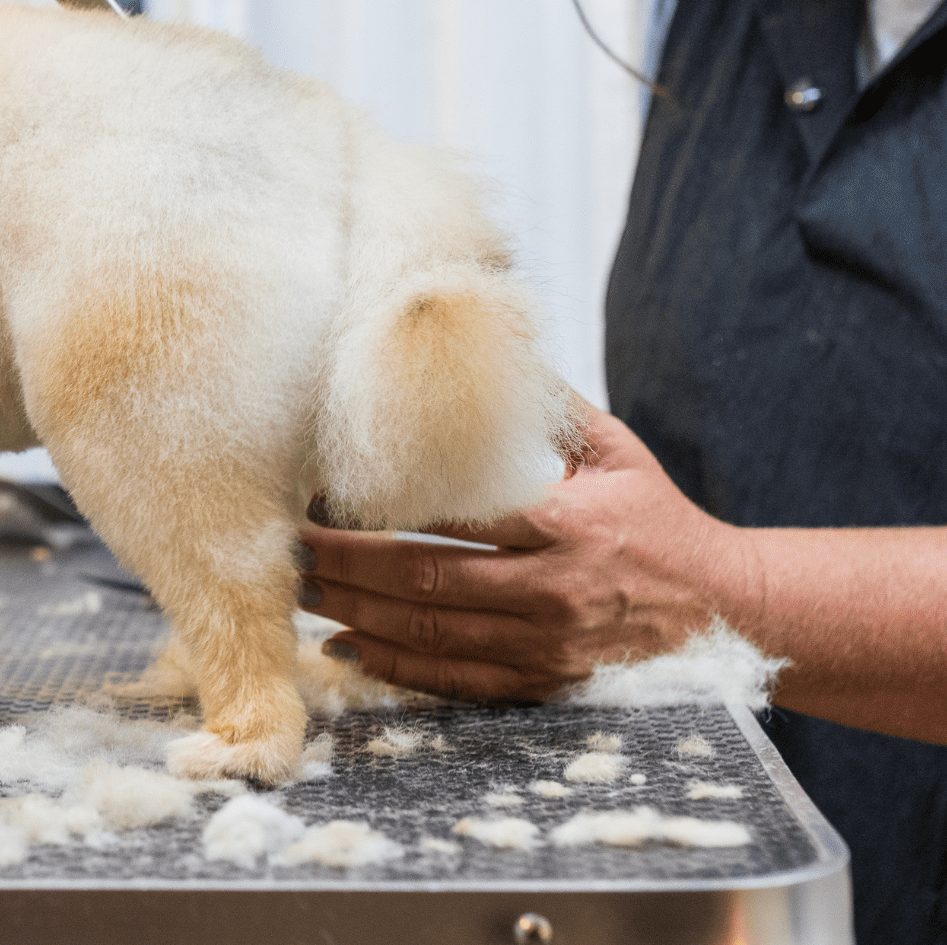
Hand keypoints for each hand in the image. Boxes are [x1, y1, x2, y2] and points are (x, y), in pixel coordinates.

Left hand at [297, 405, 756, 702]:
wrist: (727, 609)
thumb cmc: (658, 519)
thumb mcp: (616, 451)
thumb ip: (549, 406)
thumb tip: (493, 338)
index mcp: (566, 523)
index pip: (455, 517)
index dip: (382, 511)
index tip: (324, 496)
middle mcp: (553, 589)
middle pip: (428, 580)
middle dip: (349, 566)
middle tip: (294, 549)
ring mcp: (547, 645)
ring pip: (432, 635)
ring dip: (358, 615)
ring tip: (304, 593)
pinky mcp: (545, 683)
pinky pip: (456, 682)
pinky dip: (396, 669)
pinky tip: (348, 648)